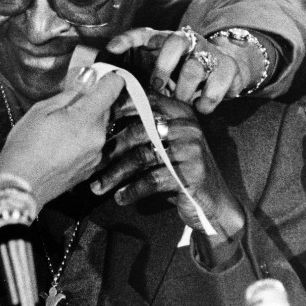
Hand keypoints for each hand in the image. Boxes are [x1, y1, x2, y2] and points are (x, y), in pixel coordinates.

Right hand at [0, 69, 124, 204]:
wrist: (21, 185)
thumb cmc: (25, 147)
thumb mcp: (41, 110)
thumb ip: (69, 94)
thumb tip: (86, 80)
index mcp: (87, 118)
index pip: (112, 88)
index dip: (107, 78)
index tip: (97, 76)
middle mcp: (98, 137)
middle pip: (106, 108)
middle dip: (90, 103)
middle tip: (65, 106)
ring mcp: (96, 155)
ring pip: (99, 127)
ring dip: (85, 123)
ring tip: (59, 129)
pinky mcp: (90, 168)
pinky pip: (92, 145)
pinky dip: (82, 140)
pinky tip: (61, 145)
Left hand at [89, 95, 244, 239]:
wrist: (214, 204)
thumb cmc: (181, 172)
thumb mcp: (167, 145)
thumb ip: (144, 130)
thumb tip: (101, 124)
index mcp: (180, 112)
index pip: (145, 101)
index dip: (118, 108)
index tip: (93, 120)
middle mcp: (187, 126)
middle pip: (138, 131)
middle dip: (111, 150)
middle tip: (90, 164)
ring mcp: (191, 149)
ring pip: (142, 157)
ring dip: (115, 174)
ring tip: (97, 186)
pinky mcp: (191, 173)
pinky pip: (152, 179)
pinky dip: (132, 190)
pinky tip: (120, 197)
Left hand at [105, 27, 259, 113]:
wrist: (226, 71)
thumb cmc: (181, 78)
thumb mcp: (157, 76)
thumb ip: (135, 79)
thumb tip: (104, 88)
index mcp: (164, 42)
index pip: (143, 34)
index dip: (127, 39)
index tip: (112, 49)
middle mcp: (186, 43)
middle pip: (175, 42)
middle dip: (164, 66)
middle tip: (157, 87)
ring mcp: (208, 53)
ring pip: (196, 66)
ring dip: (185, 89)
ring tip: (181, 103)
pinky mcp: (228, 68)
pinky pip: (220, 81)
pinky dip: (209, 98)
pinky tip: (201, 107)